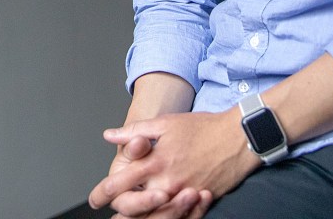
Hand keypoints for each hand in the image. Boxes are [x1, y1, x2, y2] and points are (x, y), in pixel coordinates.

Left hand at [89, 110, 256, 215]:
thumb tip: (110, 135)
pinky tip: (160, 214)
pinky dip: (168, 216)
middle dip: (120, 210)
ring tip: (131, 217)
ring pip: (156, 215)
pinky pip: (180, 216)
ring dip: (143, 215)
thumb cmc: (203, 128)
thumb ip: (135, 132)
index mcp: (156, 162)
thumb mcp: (166, 123)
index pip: (120, 183)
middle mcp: (167, 182)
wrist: (238, 137)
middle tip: (111, 213)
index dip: (102, 192)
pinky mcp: (200, 200)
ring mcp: (184, 194)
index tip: (95, 198)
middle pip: (134, 207)